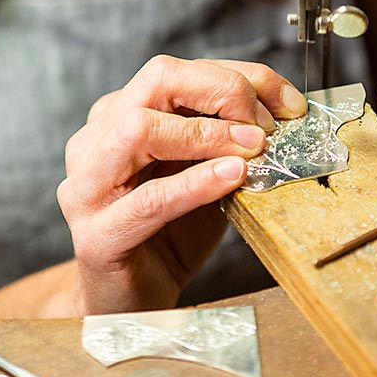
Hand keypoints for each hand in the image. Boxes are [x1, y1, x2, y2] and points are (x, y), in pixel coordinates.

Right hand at [57, 55, 306, 313]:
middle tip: (267, 123)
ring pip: (140, 129)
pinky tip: (232, 176)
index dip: (241, 76)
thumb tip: (280, 115)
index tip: (288, 101)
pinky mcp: (95, 235)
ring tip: (254, 147)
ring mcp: (88, 187)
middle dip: (223, 90)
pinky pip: (148, 199)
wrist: (134, 304)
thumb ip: (226, 143)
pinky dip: (196, 183)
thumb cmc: (171, 235)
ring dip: (208, 133)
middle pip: (156, 81)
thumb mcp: (205, 175)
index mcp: (120, 118)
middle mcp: (96, 141)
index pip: (178, 72)